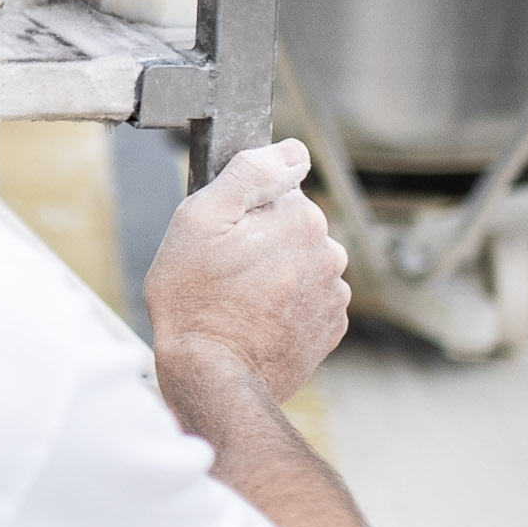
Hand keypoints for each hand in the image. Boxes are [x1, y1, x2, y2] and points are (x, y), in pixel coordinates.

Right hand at [145, 140, 348, 402]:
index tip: (220, 236)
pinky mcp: (330, 329)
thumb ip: (249, 172)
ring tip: (235, 299)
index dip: (240, 209)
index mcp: (302, 219)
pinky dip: (283, 304)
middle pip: (288, 226)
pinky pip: (306, 299)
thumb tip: (291, 150)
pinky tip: (253, 319)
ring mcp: (333, 294)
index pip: (274, 189)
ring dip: (272, 273)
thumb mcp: (200, 218)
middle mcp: (329, 253)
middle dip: (258, 241)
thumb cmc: (194, 298)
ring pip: (298, 263)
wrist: (213, 376)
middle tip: (220, 270)